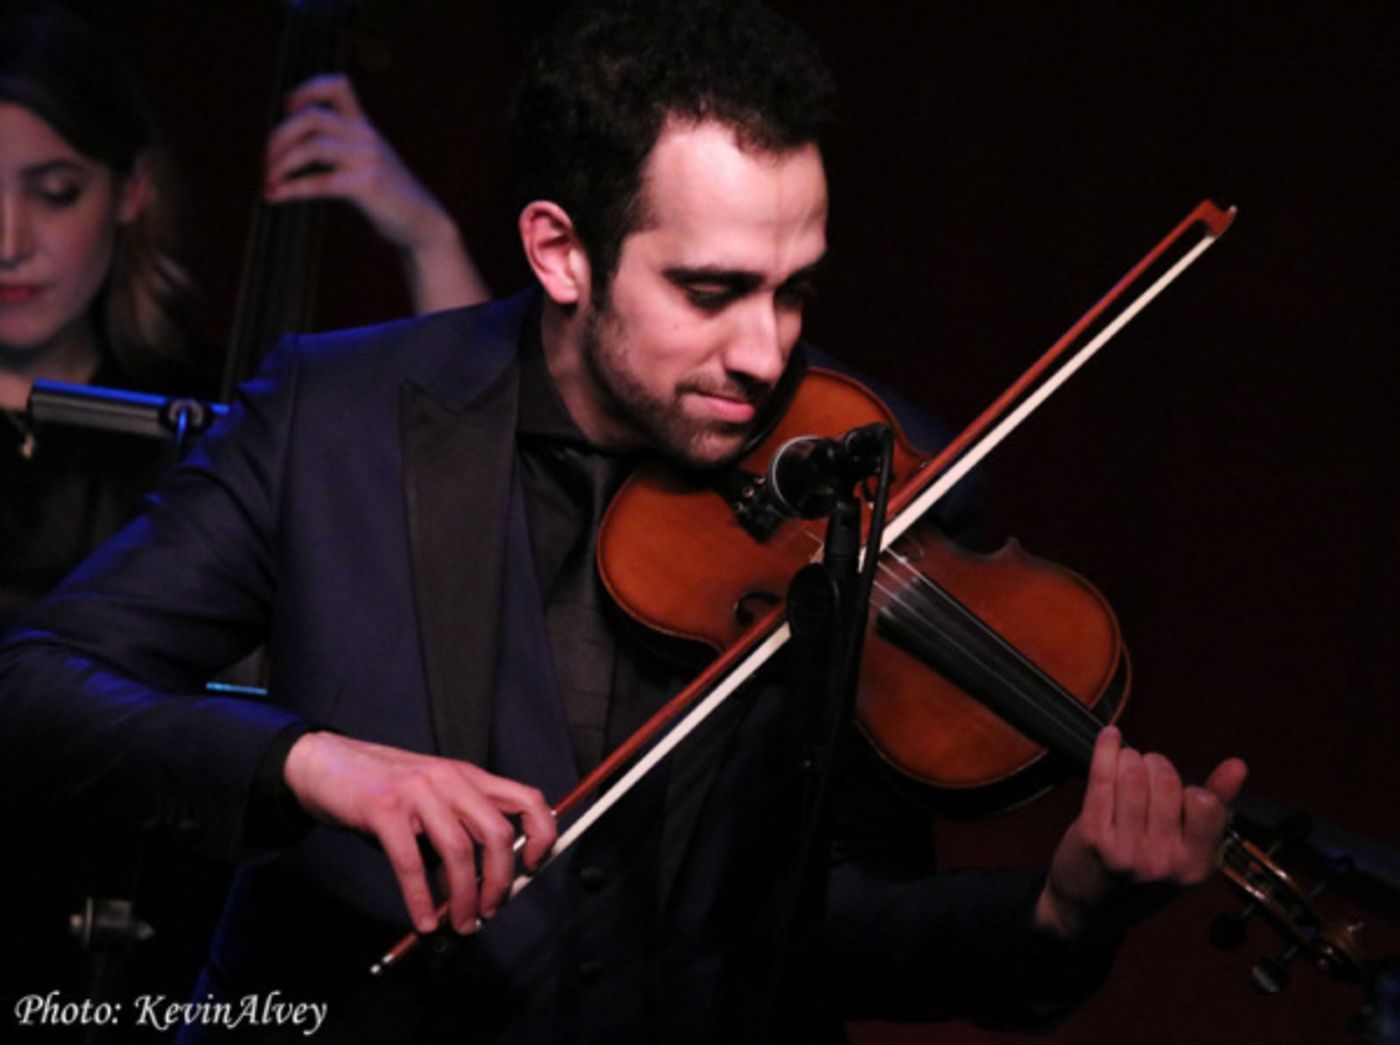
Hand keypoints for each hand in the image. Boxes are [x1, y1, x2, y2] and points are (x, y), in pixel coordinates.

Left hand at [263, 74, 488, 312]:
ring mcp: (368, 159)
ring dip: (281, 164)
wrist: (422, 224)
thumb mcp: (365, 163)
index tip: (288, 108)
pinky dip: (291, 189)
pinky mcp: (367, 184)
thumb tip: (292, 151)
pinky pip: (320, 181)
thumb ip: (338, 150)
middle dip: (279, 137)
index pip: (338, 86)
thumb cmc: (388, 198)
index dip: (307, 89)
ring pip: (311, 147)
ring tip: (268, 182)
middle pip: (310, 118)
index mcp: (364, 127)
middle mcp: (366, 136)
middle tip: (268, 162)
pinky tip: (275, 196)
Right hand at [283, 731, 554, 934]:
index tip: (533, 868)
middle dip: (500, 880)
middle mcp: (450, 779)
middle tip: (491, 911)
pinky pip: (411, 862)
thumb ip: (459, 828)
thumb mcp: (433, 798)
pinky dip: (421, 899)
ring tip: (462, 924)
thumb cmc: (385, 790)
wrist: (326, 764)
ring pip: (458, 851)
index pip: (527, 799)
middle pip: (496, 832)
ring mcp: (417, 791)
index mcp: (468, 777)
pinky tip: (425, 921)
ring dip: (464, 897)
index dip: (541, 834)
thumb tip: (486, 884)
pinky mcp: (384, 809)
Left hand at [1035, 726, 1246, 940]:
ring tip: (1126, 766)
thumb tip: (1237, 765)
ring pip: (1135, 773)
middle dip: (1156, 766)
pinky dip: (1106, 749)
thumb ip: (1216, 810)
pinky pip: (1102, 777)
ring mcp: (1126, 850)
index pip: (1205, 801)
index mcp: (1197, 866)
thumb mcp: (1189, 854)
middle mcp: (1163, 861)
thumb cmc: (1144, 875)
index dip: (1187, 789)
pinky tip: (1110, 736)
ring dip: (1131, 758)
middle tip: (1145, 775)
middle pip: (1167, 780)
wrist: (1089, 911)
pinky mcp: (1092, 836)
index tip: (1173, 793)